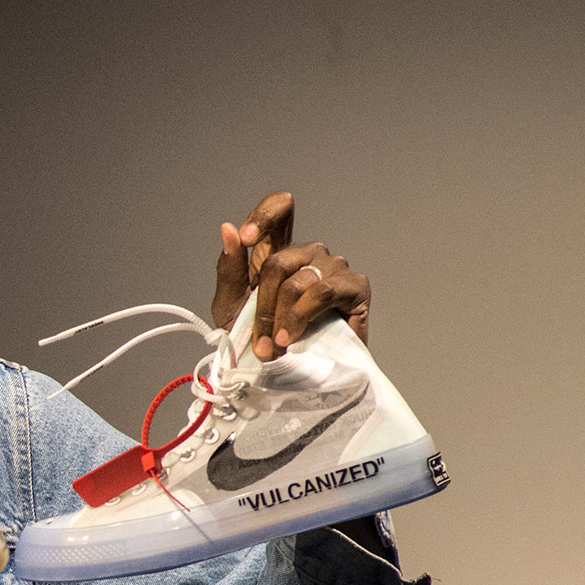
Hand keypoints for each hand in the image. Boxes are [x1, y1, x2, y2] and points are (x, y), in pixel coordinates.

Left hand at [212, 191, 371, 359]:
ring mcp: (334, 268)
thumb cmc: (258, 340)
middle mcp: (309, 254)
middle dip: (263, 306)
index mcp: (279, 250)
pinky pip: (324, 291)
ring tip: (275, 346)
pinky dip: (302, 316)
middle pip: (280, 260)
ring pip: (299, 280)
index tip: (247, 238)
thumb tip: (228, 228)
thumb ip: (230, 267)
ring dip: (281, 318)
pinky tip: (293, 337)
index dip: (265, 215)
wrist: (284, 375)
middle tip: (259, 339)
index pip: (281, 209)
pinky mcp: (355, 288)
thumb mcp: (231, 305)